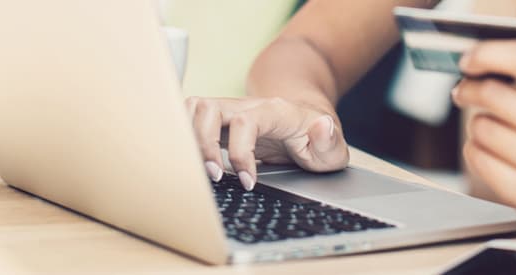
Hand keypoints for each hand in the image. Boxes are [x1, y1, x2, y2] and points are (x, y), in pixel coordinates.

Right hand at [183, 96, 348, 190]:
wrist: (305, 119)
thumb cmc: (315, 137)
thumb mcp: (333, 147)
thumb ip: (330, 140)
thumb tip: (322, 126)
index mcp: (275, 112)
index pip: (246, 123)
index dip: (240, 153)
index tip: (249, 182)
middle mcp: (246, 106)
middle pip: (209, 108)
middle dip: (203, 144)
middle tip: (214, 176)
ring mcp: (229, 111)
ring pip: (193, 108)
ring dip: (188, 138)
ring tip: (197, 168)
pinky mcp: (217, 121)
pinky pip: (189, 117)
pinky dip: (182, 135)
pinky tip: (190, 159)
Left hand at [452, 40, 515, 243]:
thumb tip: (478, 61)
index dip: (488, 54)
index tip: (469, 59)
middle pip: (492, 94)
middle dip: (470, 89)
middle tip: (466, 91)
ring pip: (480, 127)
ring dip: (478, 124)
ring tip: (494, 128)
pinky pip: (477, 158)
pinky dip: (476, 150)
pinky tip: (492, 150)